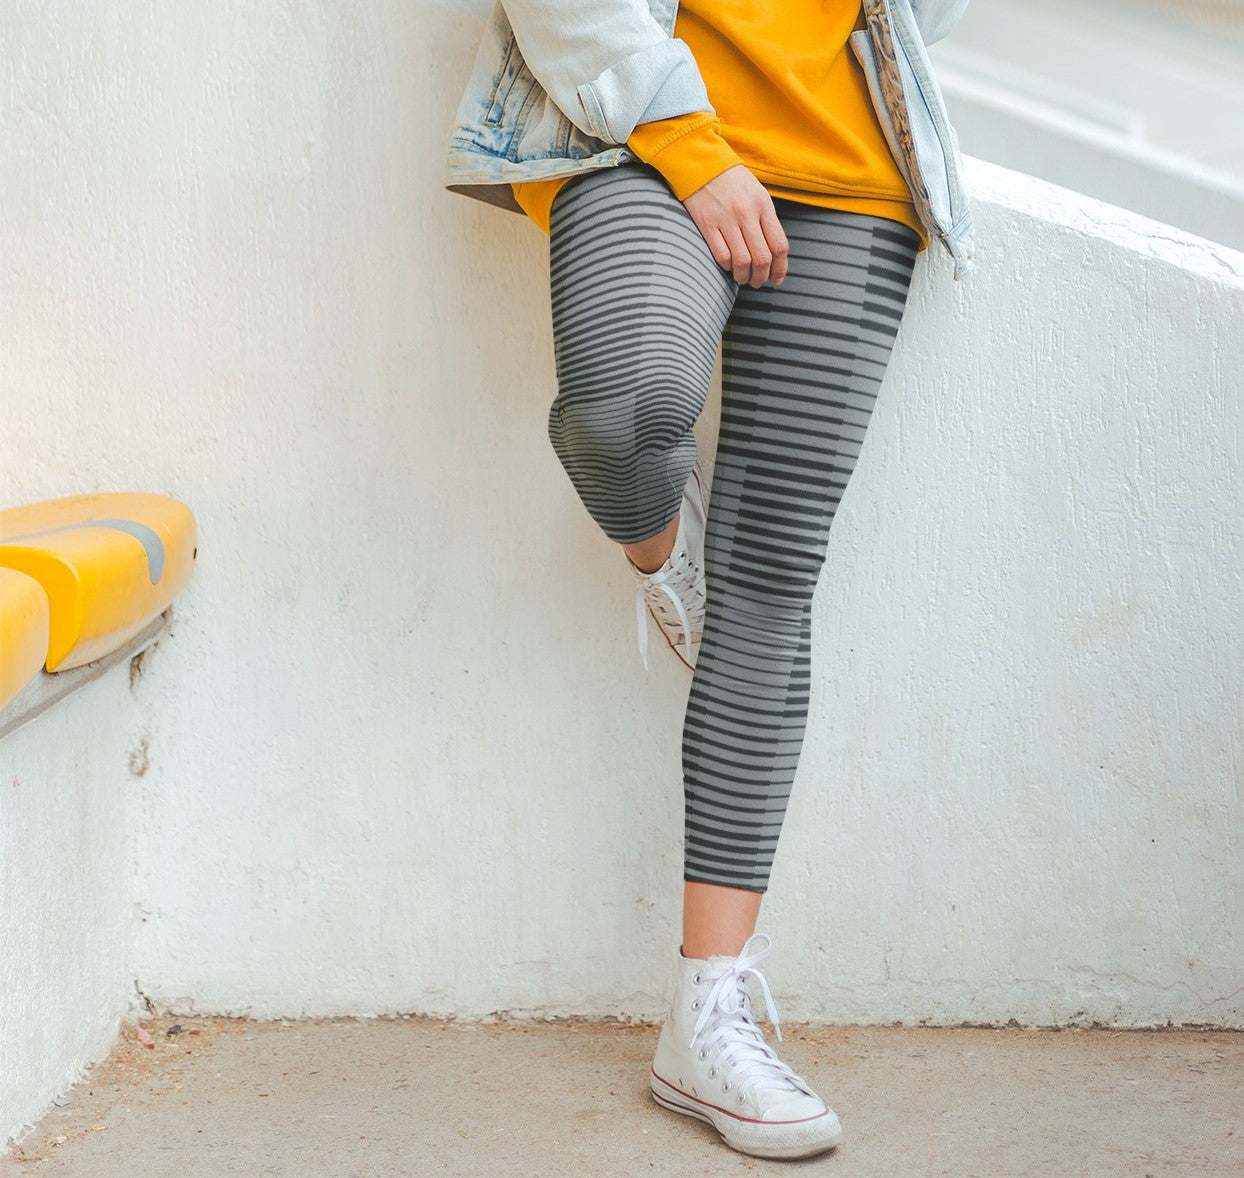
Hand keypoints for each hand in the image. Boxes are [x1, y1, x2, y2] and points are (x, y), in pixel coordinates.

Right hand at [682, 165, 788, 287]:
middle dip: (762, 277)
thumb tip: (773, 250)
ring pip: (742, 261)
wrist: (702, 163)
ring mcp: (726, 219)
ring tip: (743, 278)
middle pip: (762, 258)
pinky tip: (728, 266)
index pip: (779, 245)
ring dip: (744, 276)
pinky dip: (727, 267)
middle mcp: (747, 213)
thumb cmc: (731, 179)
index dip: (780, 268)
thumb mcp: (757, 192)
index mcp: (763, 205)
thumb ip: (766, 219)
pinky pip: (721, 255)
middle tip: (758, 282)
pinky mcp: (706, 224)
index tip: (777, 278)